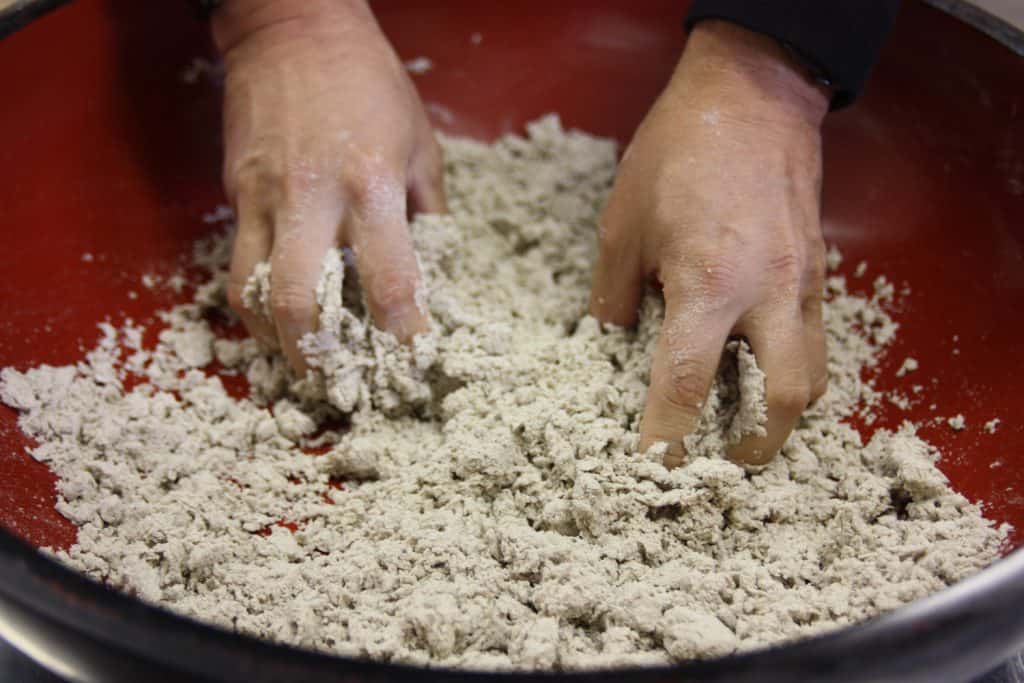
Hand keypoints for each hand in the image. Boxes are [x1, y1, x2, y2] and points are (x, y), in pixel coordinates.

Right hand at [212, 0, 444, 371]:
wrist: (293, 31)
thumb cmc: (371, 85)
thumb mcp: (422, 144)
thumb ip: (426, 213)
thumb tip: (427, 270)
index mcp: (373, 187)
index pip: (388, 282)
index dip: (402, 333)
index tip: (411, 358)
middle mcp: (313, 199)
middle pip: (299, 302)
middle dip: (315, 354)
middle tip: (334, 378)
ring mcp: (264, 198)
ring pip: (251, 292)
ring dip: (273, 338)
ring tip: (298, 358)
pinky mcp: (236, 193)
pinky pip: (237, 263)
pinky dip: (254, 300)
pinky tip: (274, 314)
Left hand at [590, 21, 830, 465]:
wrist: (750, 98)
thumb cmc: (677, 155)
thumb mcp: (622, 226)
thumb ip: (613, 297)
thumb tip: (609, 345)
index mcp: (710, 283)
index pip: (686, 383)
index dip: (666, 436)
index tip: (651, 468)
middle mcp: (769, 292)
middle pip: (785, 399)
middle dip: (756, 444)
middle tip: (724, 459)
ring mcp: (805, 282)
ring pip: (815, 374)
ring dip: (782, 411)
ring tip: (743, 420)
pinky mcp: (820, 270)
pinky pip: (817, 338)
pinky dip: (792, 366)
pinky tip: (758, 361)